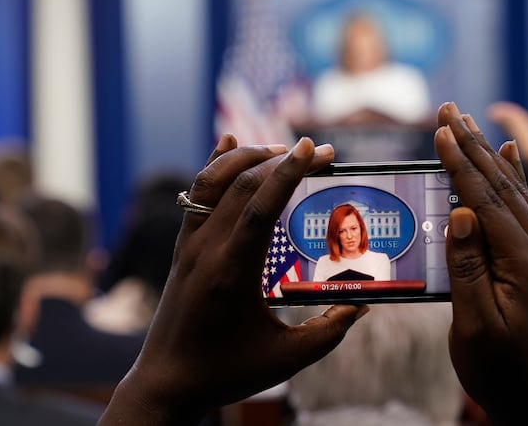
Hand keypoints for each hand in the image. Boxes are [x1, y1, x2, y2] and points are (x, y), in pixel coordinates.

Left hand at [100, 136, 366, 424]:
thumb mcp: (286, 359)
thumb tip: (361, 304)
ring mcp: (189, 246)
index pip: (260, 207)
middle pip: (241, 186)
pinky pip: (195, 195)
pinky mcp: (182, 248)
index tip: (312, 148)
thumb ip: (328, 331)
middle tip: (319, 152)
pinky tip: (227, 142)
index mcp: (232, 273)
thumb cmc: (227, 373)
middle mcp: (206, 250)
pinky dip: (214, 165)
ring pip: (212, 182)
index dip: (287, 173)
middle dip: (282, 160)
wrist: (167, 384)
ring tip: (281, 149)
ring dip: (247, 157)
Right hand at [437, 102, 527, 425]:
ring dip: (489, 155)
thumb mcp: (474, 324)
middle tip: (451, 110)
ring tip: (470, 123)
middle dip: (474, 146)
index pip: (486, 201)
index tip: (442, 130)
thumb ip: (468, 267)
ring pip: (513, 192)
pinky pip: (523, 208)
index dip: (461, 164)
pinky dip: (513, 176)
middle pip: (502, 186)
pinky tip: (509, 154)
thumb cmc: (495, 368)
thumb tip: (462, 212)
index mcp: (522, 264)